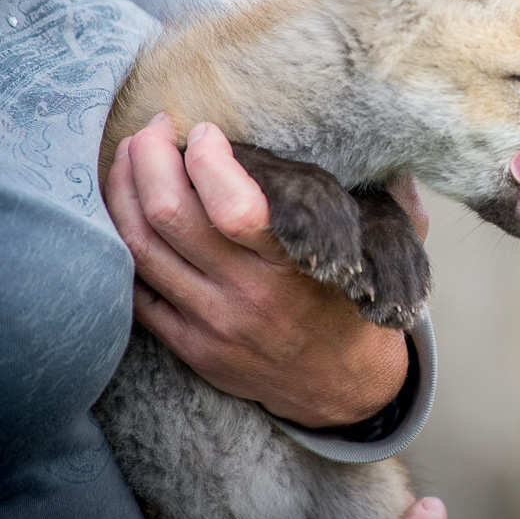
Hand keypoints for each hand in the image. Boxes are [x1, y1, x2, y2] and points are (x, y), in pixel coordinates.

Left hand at [104, 112, 422, 427]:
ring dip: (125, 191)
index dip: (207, 158)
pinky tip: (128, 210)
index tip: (206, 132)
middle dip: (149, 158)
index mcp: (297, 266)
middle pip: (169, 215)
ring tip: (130, 158)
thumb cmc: (358, 305)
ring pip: (141, 247)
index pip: (234, 206)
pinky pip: (137, 289)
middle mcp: (249, 296)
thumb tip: (396, 150)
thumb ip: (394, 200)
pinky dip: (124, 241)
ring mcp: (213, 324)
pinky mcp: (190, 345)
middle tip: (153, 129)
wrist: (343, 389)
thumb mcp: (388, 251)